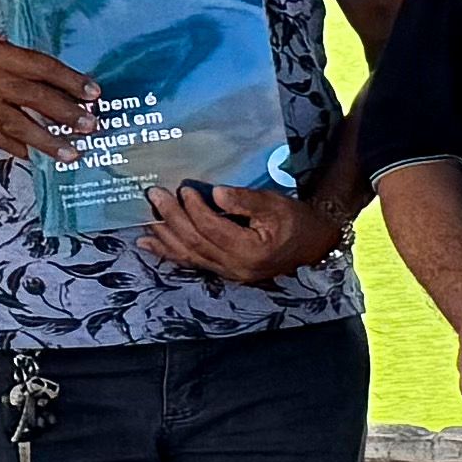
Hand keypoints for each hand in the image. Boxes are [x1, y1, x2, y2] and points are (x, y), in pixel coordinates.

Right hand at [0, 30, 96, 158]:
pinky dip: (14, 148)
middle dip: (66, 113)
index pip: (41, 67)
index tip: (93, 91)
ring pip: (18, 124)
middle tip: (91, 125)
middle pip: (36, 98)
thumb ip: (11, 58)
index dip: (70, 80)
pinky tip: (33, 156)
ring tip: (72, 153)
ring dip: (48, 140)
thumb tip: (45, 74)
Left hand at [145, 179, 336, 285]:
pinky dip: (168, 252)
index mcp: (250, 250)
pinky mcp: (224, 272)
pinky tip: (148, 244)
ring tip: (148, 215)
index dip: (195, 208)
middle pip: (195, 241)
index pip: (212, 228)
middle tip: (156, 195)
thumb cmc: (296, 221)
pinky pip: (191, 262)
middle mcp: (235, 267)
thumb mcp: (276, 205)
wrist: (313, 244)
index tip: (185, 189)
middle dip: (172, 217)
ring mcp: (228, 273)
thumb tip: (216, 193)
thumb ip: (246, 200)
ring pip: (188, 254)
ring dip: (165, 235)